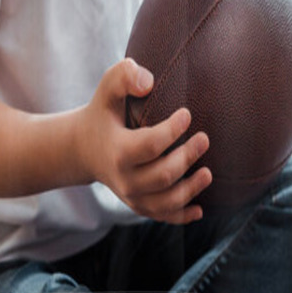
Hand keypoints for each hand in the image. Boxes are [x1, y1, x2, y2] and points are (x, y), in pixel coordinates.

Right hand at [77, 58, 211, 223]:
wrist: (83, 148)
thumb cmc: (103, 112)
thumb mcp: (107, 88)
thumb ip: (124, 76)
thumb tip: (149, 83)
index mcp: (117, 150)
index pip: (150, 145)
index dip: (172, 130)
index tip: (187, 113)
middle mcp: (124, 179)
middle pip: (162, 176)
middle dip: (187, 158)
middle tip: (204, 138)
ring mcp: (131, 195)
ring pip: (165, 202)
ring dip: (190, 190)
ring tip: (208, 172)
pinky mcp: (139, 204)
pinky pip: (162, 216)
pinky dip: (182, 215)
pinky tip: (200, 210)